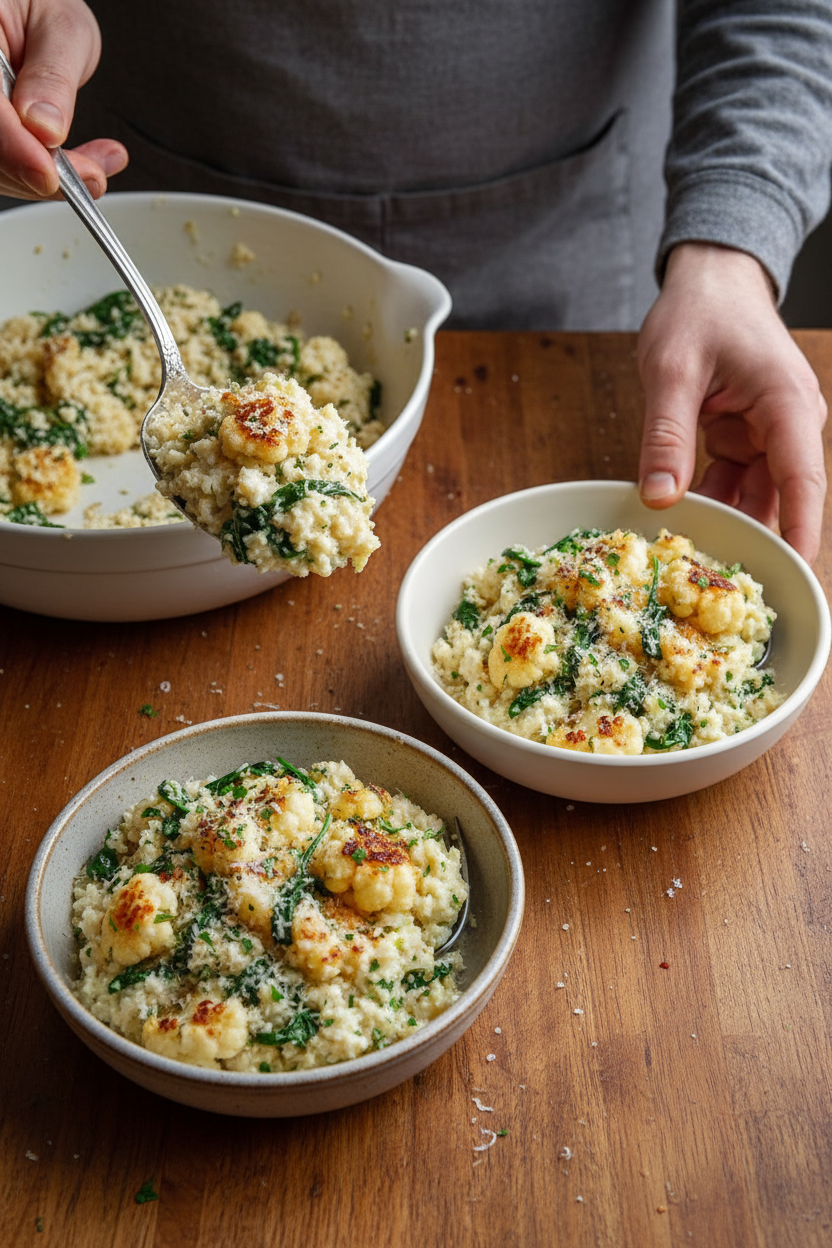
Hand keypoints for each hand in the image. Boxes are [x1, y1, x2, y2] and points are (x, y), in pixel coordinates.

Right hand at [0, 0, 126, 198]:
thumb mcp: (62, 27)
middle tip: (92, 176)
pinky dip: (47, 175)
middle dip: (38, 172)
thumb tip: (45, 127)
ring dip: (49, 179)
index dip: (13, 148)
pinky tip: (82, 168)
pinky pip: (8, 167)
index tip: (48, 173)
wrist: (39, 11)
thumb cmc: (44, 6)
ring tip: (97, 168)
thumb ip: (52, 77)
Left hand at [637, 242, 826, 563]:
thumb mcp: (671, 372)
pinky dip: (711, 501)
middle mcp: (790, 424)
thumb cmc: (699, 310)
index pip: (803, 480)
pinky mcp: (749, 438)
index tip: (795, 572)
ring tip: (690, 559)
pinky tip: (683, 522)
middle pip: (780, 497)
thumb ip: (666, 436)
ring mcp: (771, 434)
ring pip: (754, 495)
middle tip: (716, 584)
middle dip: (751, 537)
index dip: (800, 530)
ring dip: (725, 520)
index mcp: (788, 405)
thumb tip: (659, 497)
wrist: (710, 279)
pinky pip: (734, 482)